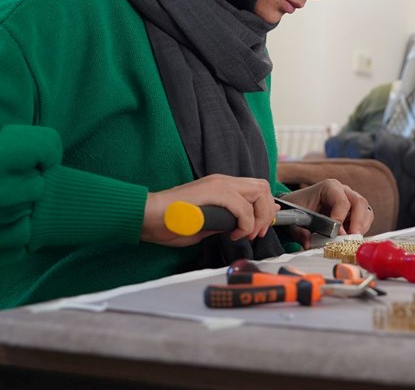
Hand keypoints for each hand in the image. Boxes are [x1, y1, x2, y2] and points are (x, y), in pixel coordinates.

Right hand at [142, 174, 278, 245]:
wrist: (148, 216)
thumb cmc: (170, 222)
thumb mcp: (205, 224)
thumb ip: (223, 222)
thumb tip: (238, 227)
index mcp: (221, 186)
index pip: (256, 189)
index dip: (265, 208)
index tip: (261, 227)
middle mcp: (223, 180)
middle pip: (262, 187)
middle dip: (266, 212)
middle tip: (256, 232)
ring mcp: (219, 183)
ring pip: (258, 191)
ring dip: (259, 215)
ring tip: (248, 233)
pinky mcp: (214, 191)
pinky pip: (243, 206)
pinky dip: (246, 222)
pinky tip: (235, 233)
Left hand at [277, 179, 372, 248]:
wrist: (297, 206)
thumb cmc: (298, 206)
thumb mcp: (295, 218)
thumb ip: (300, 231)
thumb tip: (308, 243)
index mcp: (330, 187)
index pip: (342, 201)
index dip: (341, 217)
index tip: (337, 233)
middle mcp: (344, 191)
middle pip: (360, 203)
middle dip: (358, 222)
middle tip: (352, 237)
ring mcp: (351, 201)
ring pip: (366, 211)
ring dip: (362, 227)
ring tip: (352, 240)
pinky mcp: (354, 213)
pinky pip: (365, 220)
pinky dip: (361, 230)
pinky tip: (350, 239)